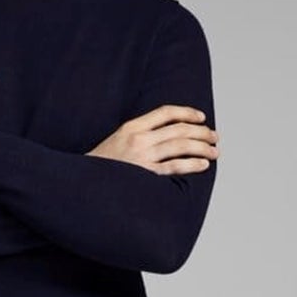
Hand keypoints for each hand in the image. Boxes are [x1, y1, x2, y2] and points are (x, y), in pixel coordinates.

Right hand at [87, 105, 217, 173]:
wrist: (81, 184)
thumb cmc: (100, 167)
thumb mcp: (115, 142)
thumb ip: (137, 135)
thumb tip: (164, 136)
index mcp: (131, 127)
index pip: (165, 112)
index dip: (187, 113)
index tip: (201, 118)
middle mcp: (139, 139)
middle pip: (179, 129)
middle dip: (201, 131)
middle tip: (214, 137)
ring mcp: (142, 157)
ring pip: (181, 146)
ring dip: (202, 147)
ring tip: (214, 151)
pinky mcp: (146, 175)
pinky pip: (175, 166)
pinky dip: (192, 164)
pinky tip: (203, 164)